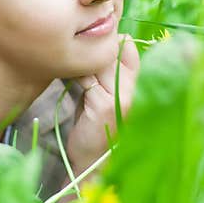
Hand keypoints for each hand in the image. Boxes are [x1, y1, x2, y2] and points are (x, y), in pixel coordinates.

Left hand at [65, 33, 140, 175]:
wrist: (91, 161)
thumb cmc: (93, 125)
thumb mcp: (102, 94)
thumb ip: (102, 72)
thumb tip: (89, 41)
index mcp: (138, 83)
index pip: (128, 46)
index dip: (107, 43)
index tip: (87, 49)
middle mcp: (135, 88)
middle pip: (112, 50)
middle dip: (90, 51)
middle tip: (72, 55)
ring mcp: (122, 97)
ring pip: (99, 62)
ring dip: (81, 63)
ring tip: (67, 68)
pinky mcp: (105, 105)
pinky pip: (88, 78)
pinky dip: (74, 76)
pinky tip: (66, 81)